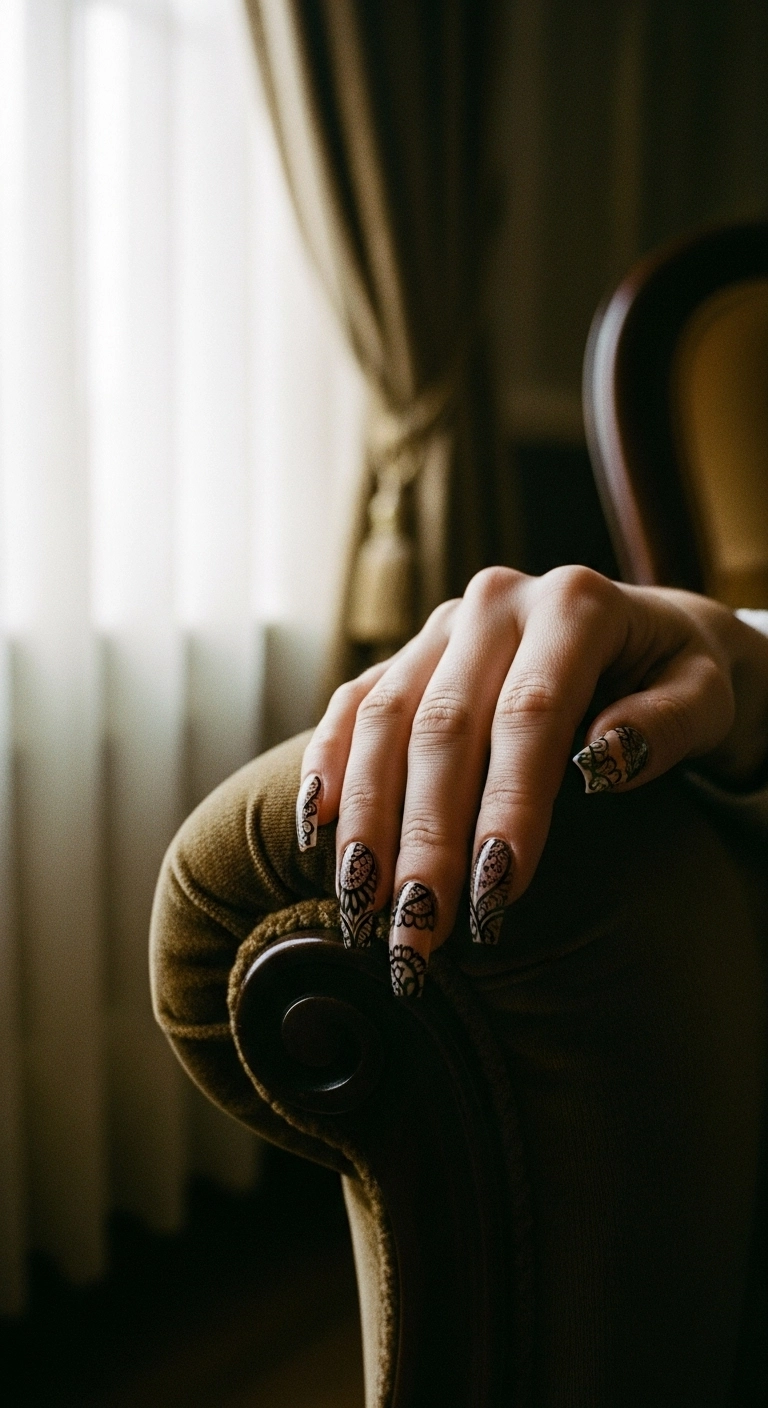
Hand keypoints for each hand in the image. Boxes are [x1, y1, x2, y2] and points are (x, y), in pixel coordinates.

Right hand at [295, 567, 767, 993]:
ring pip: (385, 720)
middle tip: (416, 935)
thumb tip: (602, 759)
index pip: (531, 713)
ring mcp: (445, 627)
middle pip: (445, 727)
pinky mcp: (411, 655)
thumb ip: (668, 724)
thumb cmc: (682, 678)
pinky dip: (329, 766)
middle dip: (425, 840)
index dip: (507, 804)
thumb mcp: (707, 696)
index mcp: (575, 605)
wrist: (647, 633)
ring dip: (367, 822)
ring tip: (361, 910)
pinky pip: (353, 704)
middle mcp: (497, 603)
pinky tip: (316, 833)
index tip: (495, 895)